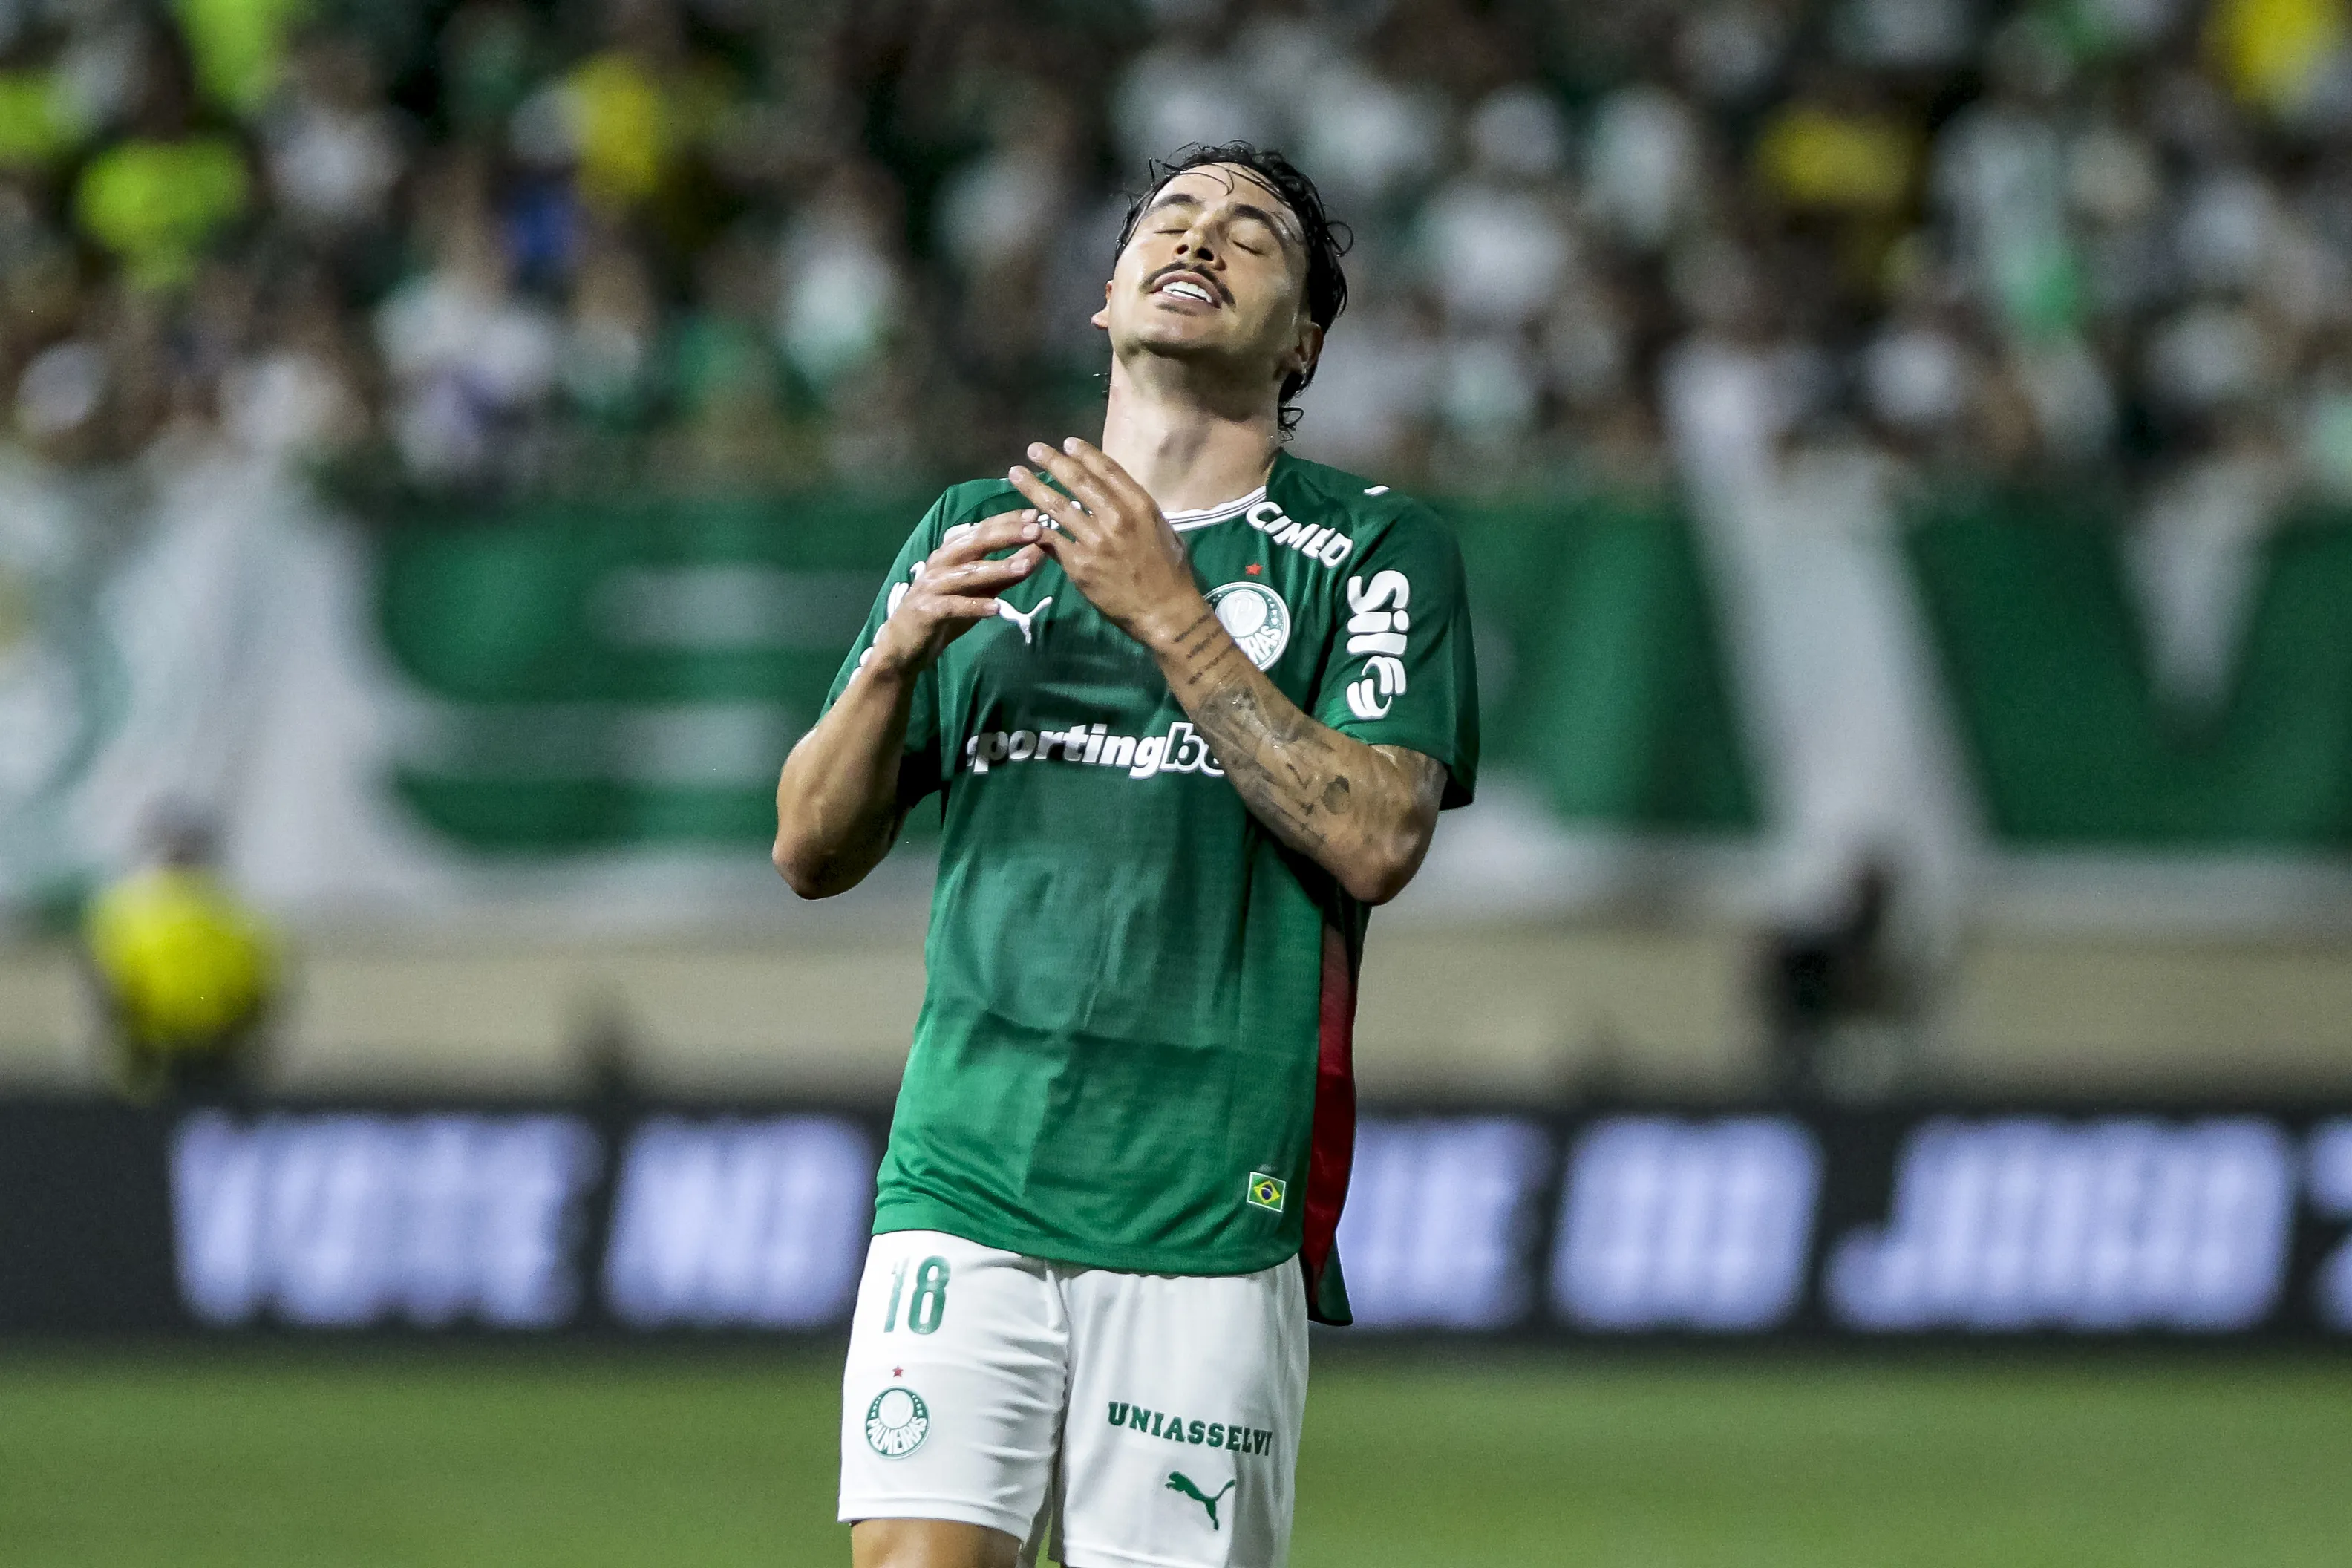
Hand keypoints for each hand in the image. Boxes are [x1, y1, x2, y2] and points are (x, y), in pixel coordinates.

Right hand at [866, 510, 1044, 678]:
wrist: (905, 644)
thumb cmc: (945, 614)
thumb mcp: (979, 592)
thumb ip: (1005, 575)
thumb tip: (1038, 555)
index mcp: (951, 553)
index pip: (981, 530)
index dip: (1007, 521)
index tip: (1035, 516)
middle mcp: (941, 563)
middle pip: (975, 543)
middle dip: (1006, 535)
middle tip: (1036, 531)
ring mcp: (932, 586)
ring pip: (967, 573)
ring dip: (996, 569)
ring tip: (1023, 567)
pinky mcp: (927, 611)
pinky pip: (953, 606)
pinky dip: (975, 606)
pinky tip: (996, 609)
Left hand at [1008, 438, 1205, 651]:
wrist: (1165, 612)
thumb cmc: (1170, 573)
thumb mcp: (1164, 531)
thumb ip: (1139, 511)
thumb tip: (1120, 498)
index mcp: (1140, 505)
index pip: (1107, 469)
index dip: (1085, 453)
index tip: (1068, 442)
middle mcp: (1117, 517)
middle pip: (1078, 481)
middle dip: (1052, 461)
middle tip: (1034, 449)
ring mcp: (1096, 541)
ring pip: (1057, 507)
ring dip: (1033, 488)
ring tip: (1016, 474)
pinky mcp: (1079, 565)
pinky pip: (1051, 541)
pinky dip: (1035, 529)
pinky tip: (1022, 520)